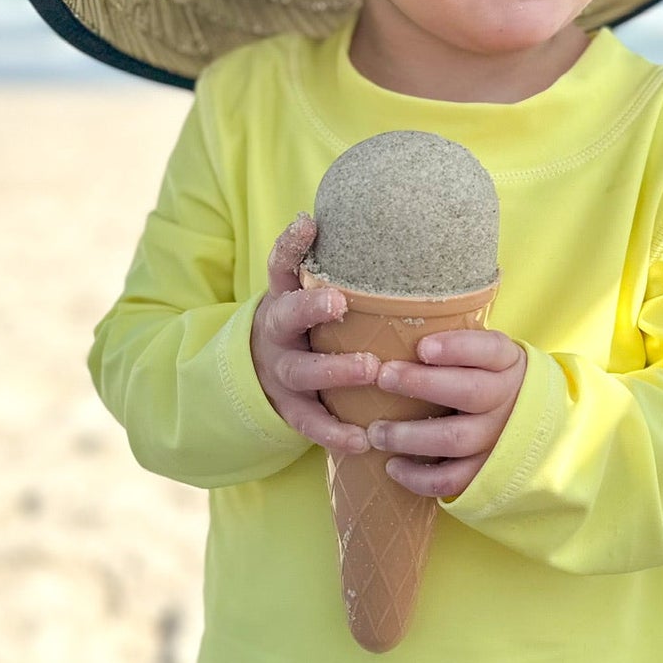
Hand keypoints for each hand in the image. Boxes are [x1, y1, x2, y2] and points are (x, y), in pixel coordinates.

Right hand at [250, 214, 375, 455]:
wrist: (260, 370)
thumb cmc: (308, 324)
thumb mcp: (309, 293)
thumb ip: (341, 271)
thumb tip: (403, 234)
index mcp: (285, 296)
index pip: (282, 264)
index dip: (292, 244)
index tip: (308, 223)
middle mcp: (278, 330)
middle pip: (287, 316)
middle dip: (311, 308)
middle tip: (339, 302)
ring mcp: (281, 371)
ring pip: (302, 371)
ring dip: (334, 370)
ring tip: (369, 369)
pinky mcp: (290, 407)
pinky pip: (310, 421)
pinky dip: (334, 431)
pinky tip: (360, 439)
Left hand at [366, 329, 525, 498]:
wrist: (530, 423)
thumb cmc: (488, 378)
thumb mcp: (486, 354)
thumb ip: (457, 344)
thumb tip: (392, 325)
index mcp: (507, 363)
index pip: (488, 349)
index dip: (456, 348)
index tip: (422, 347)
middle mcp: (506, 400)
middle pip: (468, 392)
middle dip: (421, 384)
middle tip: (383, 377)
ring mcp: (497, 439)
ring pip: (454, 439)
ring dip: (409, 436)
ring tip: (375, 432)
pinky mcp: (486, 472)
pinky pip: (452, 480)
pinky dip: (418, 478)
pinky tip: (392, 467)